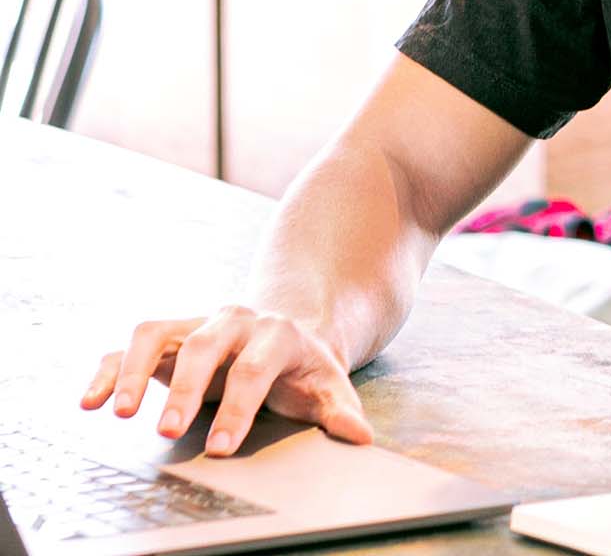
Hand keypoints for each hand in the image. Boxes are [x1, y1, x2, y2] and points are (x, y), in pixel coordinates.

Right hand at [78, 305, 372, 455]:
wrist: (288, 333)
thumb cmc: (305, 369)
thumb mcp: (329, 386)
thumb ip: (341, 412)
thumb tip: (360, 436)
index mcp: (277, 334)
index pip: (254, 370)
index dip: (237, 408)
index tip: (221, 448)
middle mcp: (233, 321)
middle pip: (204, 349)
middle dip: (184, 390)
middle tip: (168, 432)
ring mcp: (196, 324)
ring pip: (157, 335)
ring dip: (135, 372)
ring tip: (119, 414)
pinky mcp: (168, 335)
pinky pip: (130, 346)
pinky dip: (108, 370)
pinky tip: (90, 400)